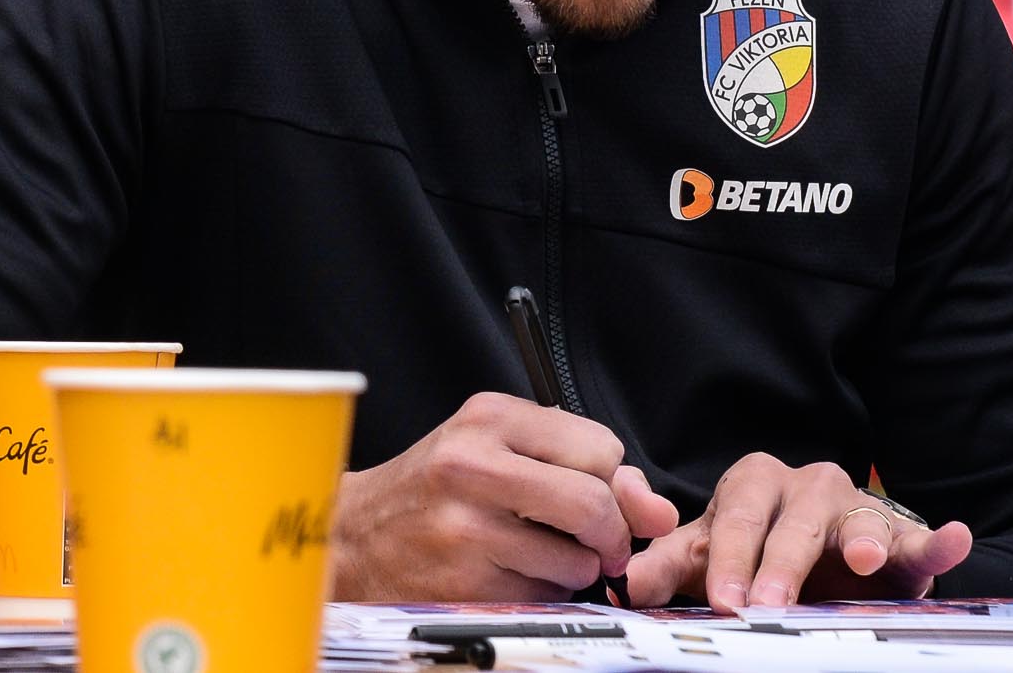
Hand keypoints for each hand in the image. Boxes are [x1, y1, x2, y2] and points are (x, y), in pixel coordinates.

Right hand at [330, 392, 679, 600]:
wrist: (354, 535)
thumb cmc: (436, 489)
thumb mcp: (499, 450)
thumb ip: (582, 467)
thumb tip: (658, 510)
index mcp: (488, 418)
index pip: (600, 447)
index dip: (610, 479)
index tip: (593, 490)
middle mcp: (473, 464)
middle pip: (594, 503)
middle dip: (611, 533)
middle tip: (598, 543)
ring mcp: (466, 526)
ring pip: (576, 560)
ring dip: (575, 569)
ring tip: (539, 554)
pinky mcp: (464, 581)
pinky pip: (543, 595)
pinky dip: (542, 592)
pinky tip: (510, 574)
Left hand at [624, 455, 971, 608]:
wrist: (816, 555)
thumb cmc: (756, 553)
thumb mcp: (710, 557)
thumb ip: (670, 567)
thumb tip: (627, 584)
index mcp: (753, 485)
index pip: (735, 517)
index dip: (727, 559)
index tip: (722, 599)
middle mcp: (806, 487)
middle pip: (792, 522)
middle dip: (779, 563)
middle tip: (769, 602)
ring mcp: (856, 509)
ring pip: (857, 521)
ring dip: (859, 542)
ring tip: (861, 563)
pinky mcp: (900, 537)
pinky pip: (919, 536)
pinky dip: (938, 540)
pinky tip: (954, 538)